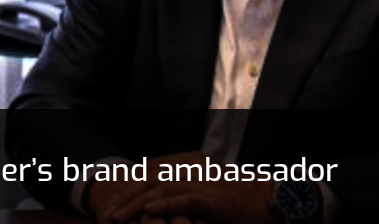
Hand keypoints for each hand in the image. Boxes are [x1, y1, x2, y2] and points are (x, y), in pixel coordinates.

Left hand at [114, 157, 275, 223]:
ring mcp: (202, 179)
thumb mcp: (206, 189)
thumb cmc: (239, 201)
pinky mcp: (212, 197)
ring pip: (160, 189)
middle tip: (108, 213)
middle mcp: (193, 165)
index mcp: (190, 161)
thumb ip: (183, 190)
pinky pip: (183, 200)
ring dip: (136, 204)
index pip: (150, 170)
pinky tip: (147, 213)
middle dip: (126, 196)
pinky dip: (163, 205)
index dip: (129, 186)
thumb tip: (156, 201)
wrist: (271, 201)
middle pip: (150, 178)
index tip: (112, 202)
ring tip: (118, 217)